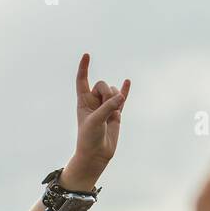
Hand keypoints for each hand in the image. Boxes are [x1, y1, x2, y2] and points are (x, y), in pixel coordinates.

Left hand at [67, 54, 129, 180]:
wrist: (96, 155)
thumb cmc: (89, 138)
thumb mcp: (95, 121)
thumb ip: (108, 107)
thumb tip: (121, 96)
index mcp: (83, 102)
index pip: (82, 80)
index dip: (84, 68)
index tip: (86, 55)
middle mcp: (93, 102)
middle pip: (102, 85)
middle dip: (106, 92)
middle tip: (105, 108)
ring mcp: (105, 107)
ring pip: (113, 91)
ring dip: (115, 98)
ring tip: (112, 113)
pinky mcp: (116, 114)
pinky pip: (122, 99)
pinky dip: (125, 91)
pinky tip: (128, 81)